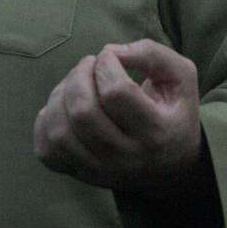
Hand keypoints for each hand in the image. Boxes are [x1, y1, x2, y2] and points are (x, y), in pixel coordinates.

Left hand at [33, 39, 201, 194]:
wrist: (174, 166)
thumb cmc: (173, 110)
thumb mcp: (180, 75)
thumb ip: (151, 54)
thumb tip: (112, 51)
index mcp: (157, 132)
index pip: (115, 92)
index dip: (105, 63)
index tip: (110, 56)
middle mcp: (128, 158)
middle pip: (83, 111)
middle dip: (78, 75)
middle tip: (89, 65)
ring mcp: (101, 171)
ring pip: (60, 133)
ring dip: (59, 96)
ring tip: (75, 84)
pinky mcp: (81, 175)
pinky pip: (47, 152)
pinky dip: (46, 123)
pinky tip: (64, 108)